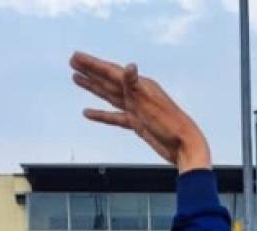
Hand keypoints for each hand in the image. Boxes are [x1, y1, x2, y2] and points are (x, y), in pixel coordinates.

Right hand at [71, 51, 210, 171]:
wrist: (184, 147)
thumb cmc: (171, 125)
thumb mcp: (150, 104)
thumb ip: (136, 86)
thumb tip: (129, 66)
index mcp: (140, 86)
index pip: (111, 72)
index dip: (92, 64)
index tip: (76, 56)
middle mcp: (137, 94)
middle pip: (108, 80)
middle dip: (90, 71)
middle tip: (72, 61)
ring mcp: (137, 109)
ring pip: (109, 95)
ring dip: (93, 87)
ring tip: (76, 79)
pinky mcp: (137, 124)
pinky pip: (115, 117)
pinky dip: (101, 115)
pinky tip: (88, 113)